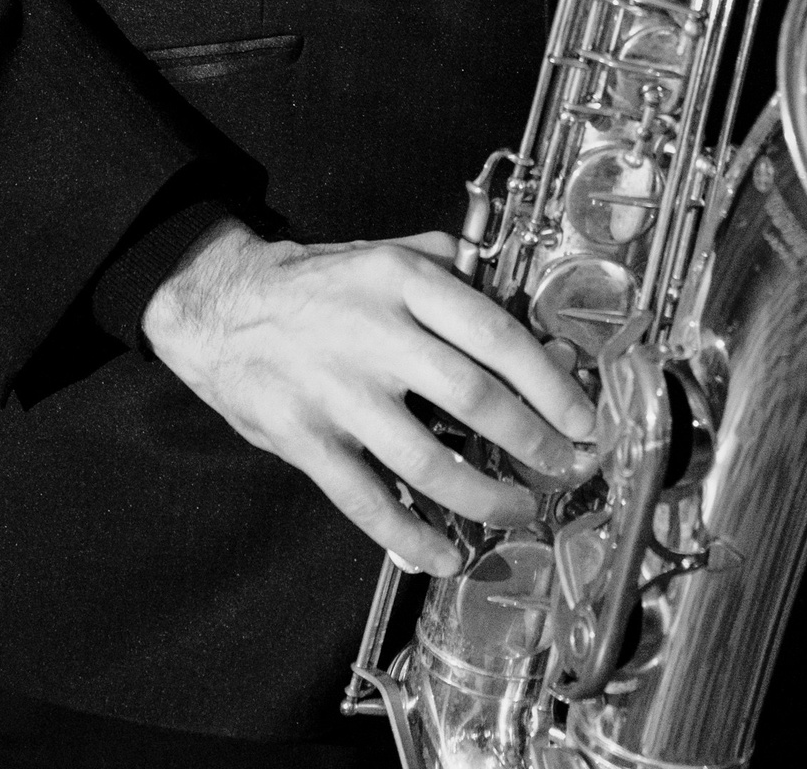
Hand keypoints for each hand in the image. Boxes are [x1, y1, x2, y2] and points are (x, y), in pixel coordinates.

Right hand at [142, 217, 597, 573]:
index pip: (495, 332)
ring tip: (517, 511)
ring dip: (482, 497)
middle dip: (531, 441)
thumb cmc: (324, 283)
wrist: (223, 305)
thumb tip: (528, 321)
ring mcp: (337, 390)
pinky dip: (409, 536)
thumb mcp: (391, 252)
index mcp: (405, 279)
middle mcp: (375, 333)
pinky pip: (366, 501)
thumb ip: (457, 275)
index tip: (583, 417)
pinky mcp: (304, 439)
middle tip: (564, 468)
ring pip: (425, 460)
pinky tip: (443, 555)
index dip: (548, 381)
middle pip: (472, 397)